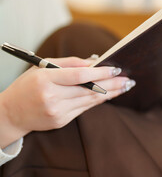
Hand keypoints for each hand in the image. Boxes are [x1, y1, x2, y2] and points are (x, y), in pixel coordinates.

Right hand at [0, 57, 134, 147]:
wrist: (10, 113)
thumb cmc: (28, 86)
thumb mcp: (43, 67)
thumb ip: (69, 63)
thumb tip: (95, 62)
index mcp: (45, 79)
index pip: (79, 76)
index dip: (100, 73)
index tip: (116, 69)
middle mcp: (52, 97)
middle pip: (89, 89)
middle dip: (112, 84)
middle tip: (129, 80)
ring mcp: (57, 111)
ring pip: (90, 100)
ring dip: (110, 93)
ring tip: (124, 86)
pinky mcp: (61, 121)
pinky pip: (84, 108)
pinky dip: (98, 100)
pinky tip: (109, 94)